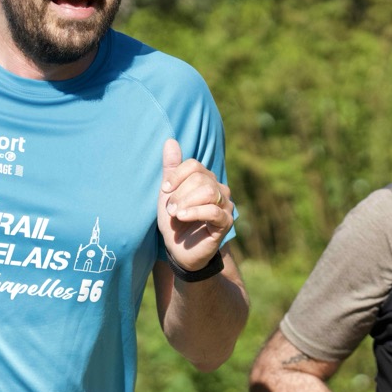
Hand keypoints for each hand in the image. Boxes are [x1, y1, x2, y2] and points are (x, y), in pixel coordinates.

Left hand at [157, 139, 231, 272]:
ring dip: (186, 202)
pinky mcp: (226, 223)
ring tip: (175, 214)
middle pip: (201, 178)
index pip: (194, 165)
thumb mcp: (168, 193)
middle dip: (180, 192)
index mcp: (205, 179)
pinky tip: (183, 217)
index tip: (164, 189)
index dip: (177, 175)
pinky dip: (195, 212)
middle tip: (170, 208)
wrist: (178, 250)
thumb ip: (170, 169)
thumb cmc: (174, 220)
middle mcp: (219, 189)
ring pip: (209, 192)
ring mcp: (225, 205)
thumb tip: (170, 141)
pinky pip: (214, 211)